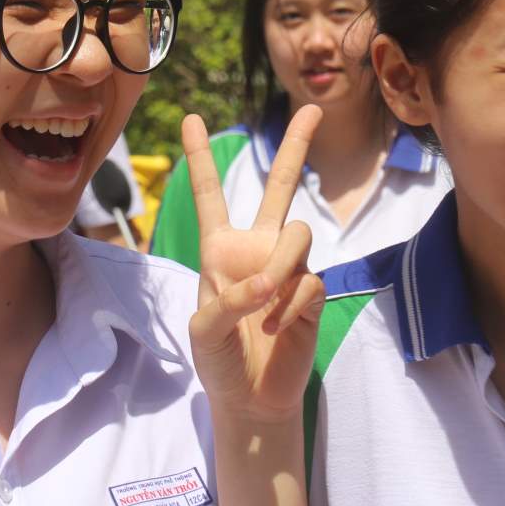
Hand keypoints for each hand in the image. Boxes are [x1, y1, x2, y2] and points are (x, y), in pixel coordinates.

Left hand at [185, 106, 326, 424]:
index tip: (190, 118)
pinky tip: (278, 326)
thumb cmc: (218, 360)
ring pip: (298, 234)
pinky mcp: (312, 293)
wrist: (252, 398)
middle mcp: (258, 250)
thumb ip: (228, 300)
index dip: (200, 156)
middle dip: (295, 146)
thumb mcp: (203, 329)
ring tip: (266, 302)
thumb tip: (268, 282)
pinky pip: (309, 279)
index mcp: (221, 250)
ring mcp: (289, 269)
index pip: (210, 194)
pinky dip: (291, 304)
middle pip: (279, 186)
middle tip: (313, 107)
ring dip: (281, 267)